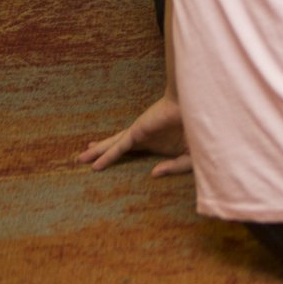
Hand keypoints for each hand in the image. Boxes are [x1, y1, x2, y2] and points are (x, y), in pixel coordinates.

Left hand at [77, 96, 192, 177]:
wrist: (202, 111)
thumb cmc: (203, 131)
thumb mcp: (193, 157)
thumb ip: (175, 167)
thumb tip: (153, 173)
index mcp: (163, 144)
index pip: (142, 154)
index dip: (134, 159)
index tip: (132, 170)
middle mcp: (150, 139)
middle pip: (122, 149)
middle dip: (105, 153)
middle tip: (89, 161)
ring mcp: (142, 135)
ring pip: (114, 147)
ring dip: (97, 153)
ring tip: (80, 159)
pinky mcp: (137, 132)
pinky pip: (118, 147)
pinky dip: (106, 156)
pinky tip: (94, 164)